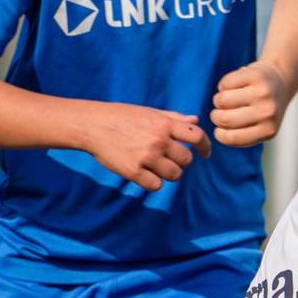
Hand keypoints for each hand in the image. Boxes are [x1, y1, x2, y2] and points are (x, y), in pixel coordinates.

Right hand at [82, 104, 206, 190]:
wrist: (92, 125)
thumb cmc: (121, 117)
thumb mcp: (149, 112)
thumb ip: (173, 118)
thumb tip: (195, 120)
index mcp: (164, 124)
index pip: (197, 136)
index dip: (205, 146)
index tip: (205, 153)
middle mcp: (158, 140)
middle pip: (187, 160)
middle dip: (182, 162)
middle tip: (170, 159)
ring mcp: (146, 156)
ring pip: (174, 175)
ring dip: (169, 173)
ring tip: (157, 167)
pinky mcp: (133, 171)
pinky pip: (156, 185)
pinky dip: (153, 182)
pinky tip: (145, 174)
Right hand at [211, 61, 293, 147]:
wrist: (282, 78)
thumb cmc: (264, 107)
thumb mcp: (260, 127)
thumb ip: (243, 134)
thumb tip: (219, 132)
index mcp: (268, 131)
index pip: (232, 138)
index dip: (219, 134)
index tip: (220, 128)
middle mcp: (267, 113)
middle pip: (225, 119)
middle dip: (216, 115)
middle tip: (222, 110)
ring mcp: (262, 93)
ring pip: (222, 100)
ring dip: (219, 99)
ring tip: (227, 98)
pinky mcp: (256, 76)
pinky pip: (225, 83)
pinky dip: (224, 85)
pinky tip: (234, 86)